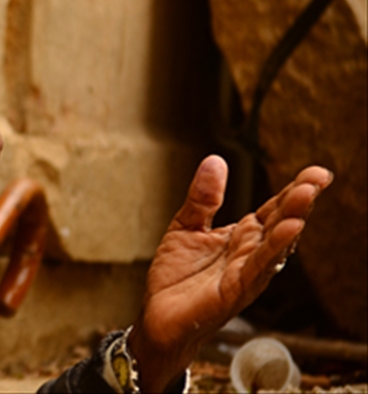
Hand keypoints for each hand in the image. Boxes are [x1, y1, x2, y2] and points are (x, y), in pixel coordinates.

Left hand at [127, 155, 331, 391]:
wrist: (157, 316)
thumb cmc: (176, 277)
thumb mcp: (186, 226)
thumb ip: (203, 197)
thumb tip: (215, 160)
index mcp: (242, 236)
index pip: (274, 209)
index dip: (293, 190)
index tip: (316, 172)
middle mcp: (250, 254)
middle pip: (281, 223)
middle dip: (300, 200)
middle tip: (318, 177)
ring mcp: (246, 273)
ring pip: (276, 244)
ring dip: (292, 220)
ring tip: (306, 195)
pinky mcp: (235, 290)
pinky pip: (258, 268)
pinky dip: (273, 249)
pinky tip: (288, 231)